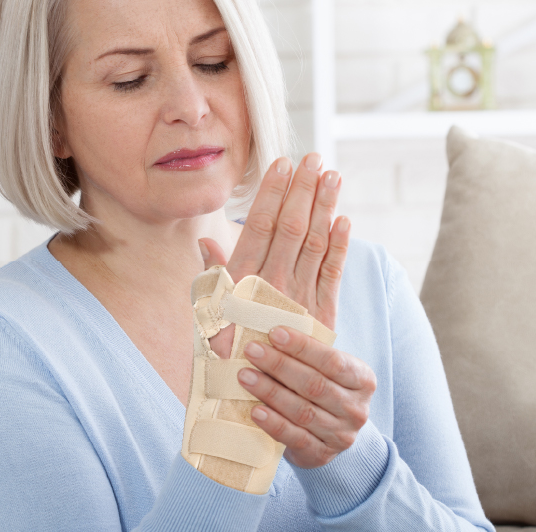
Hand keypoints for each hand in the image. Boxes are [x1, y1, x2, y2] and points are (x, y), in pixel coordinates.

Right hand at [200, 153, 350, 357]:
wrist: (251, 394)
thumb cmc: (223, 351)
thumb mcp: (208, 314)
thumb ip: (212, 276)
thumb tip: (208, 241)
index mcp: (244, 278)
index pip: (261, 224)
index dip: (273, 193)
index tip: (282, 164)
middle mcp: (274, 282)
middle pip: (292, 226)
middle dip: (303, 190)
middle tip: (314, 159)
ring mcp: (301, 296)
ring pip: (315, 242)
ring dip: (325, 207)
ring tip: (332, 177)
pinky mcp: (322, 312)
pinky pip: (334, 273)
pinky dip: (340, 246)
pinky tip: (345, 220)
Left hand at [237, 325, 376, 468]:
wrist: (330, 435)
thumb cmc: (322, 388)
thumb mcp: (324, 369)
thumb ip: (304, 352)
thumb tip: (266, 332)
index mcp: (362, 379)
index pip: (332, 360)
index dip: (302, 346)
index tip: (274, 332)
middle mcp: (356, 408)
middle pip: (315, 384)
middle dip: (279, 365)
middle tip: (252, 350)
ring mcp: (341, 435)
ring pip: (302, 411)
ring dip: (270, 391)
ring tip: (245, 376)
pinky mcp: (321, 455)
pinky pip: (294, 437)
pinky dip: (273, 423)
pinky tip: (255, 410)